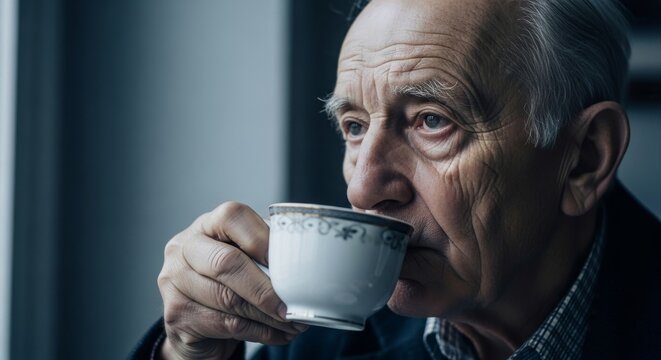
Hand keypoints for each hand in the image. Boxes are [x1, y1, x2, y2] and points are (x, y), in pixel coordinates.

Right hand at [157, 202, 306, 359]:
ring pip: (227, 299)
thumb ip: (265, 255)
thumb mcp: (245, 259)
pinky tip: (277, 334)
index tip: (290, 263)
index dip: (263, 239)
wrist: (197, 323)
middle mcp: (184, 247)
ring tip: (293, 323)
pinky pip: (225, 324)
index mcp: (206, 224)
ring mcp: (173, 281)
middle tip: (293, 306)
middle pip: (227, 262)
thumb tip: (305, 269)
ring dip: (268, 315)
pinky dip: (259, 332)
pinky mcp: (176, 314)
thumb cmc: (229, 282)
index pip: (233, 216)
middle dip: (266, 288)